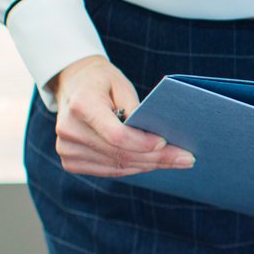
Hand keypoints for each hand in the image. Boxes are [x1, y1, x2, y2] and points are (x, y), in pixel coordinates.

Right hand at [48, 56, 191, 178]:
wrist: (73, 86)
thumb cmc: (102, 83)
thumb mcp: (121, 85)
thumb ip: (136, 109)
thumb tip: (158, 137)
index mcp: (81, 105)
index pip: (116, 135)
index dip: (143, 143)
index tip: (166, 143)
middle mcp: (70, 130)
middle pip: (120, 153)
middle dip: (157, 158)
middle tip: (186, 158)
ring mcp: (67, 149)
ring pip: (118, 166)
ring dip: (149, 165)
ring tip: (176, 161)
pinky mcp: (71, 161)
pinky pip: (110, 170)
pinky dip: (134, 167)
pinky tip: (154, 163)